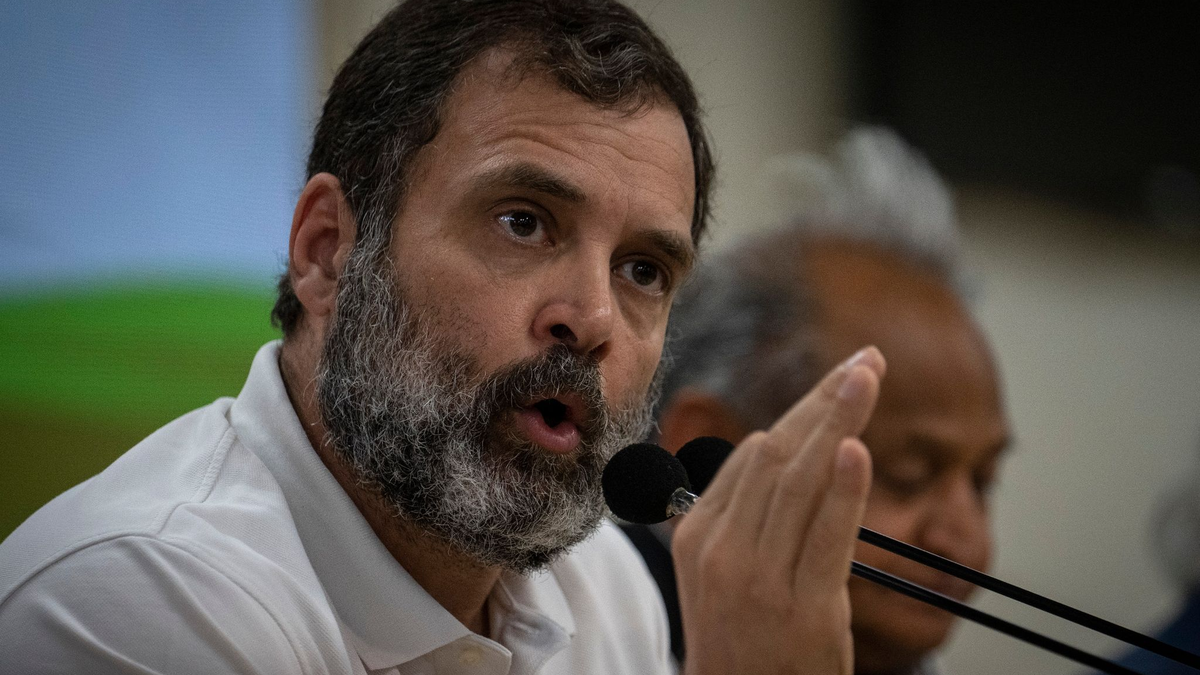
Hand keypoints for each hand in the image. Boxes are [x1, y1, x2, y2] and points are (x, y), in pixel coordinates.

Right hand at [672, 347, 884, 674]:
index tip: (841, 380)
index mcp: (699, 532)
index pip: (753, 453)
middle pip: (777, 454)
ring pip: (798, 481)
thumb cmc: (741, 640)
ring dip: (836, 421)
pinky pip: (825, 538)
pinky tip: (856, 451)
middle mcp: (722, 548)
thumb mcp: (721, 572)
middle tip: (865, 362)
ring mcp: (758, 578)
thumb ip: (745, 512)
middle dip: (824, 401)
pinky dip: (843, 491)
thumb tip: (777, 448)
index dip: (803, 411)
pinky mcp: (801, 608)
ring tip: (867, 377)